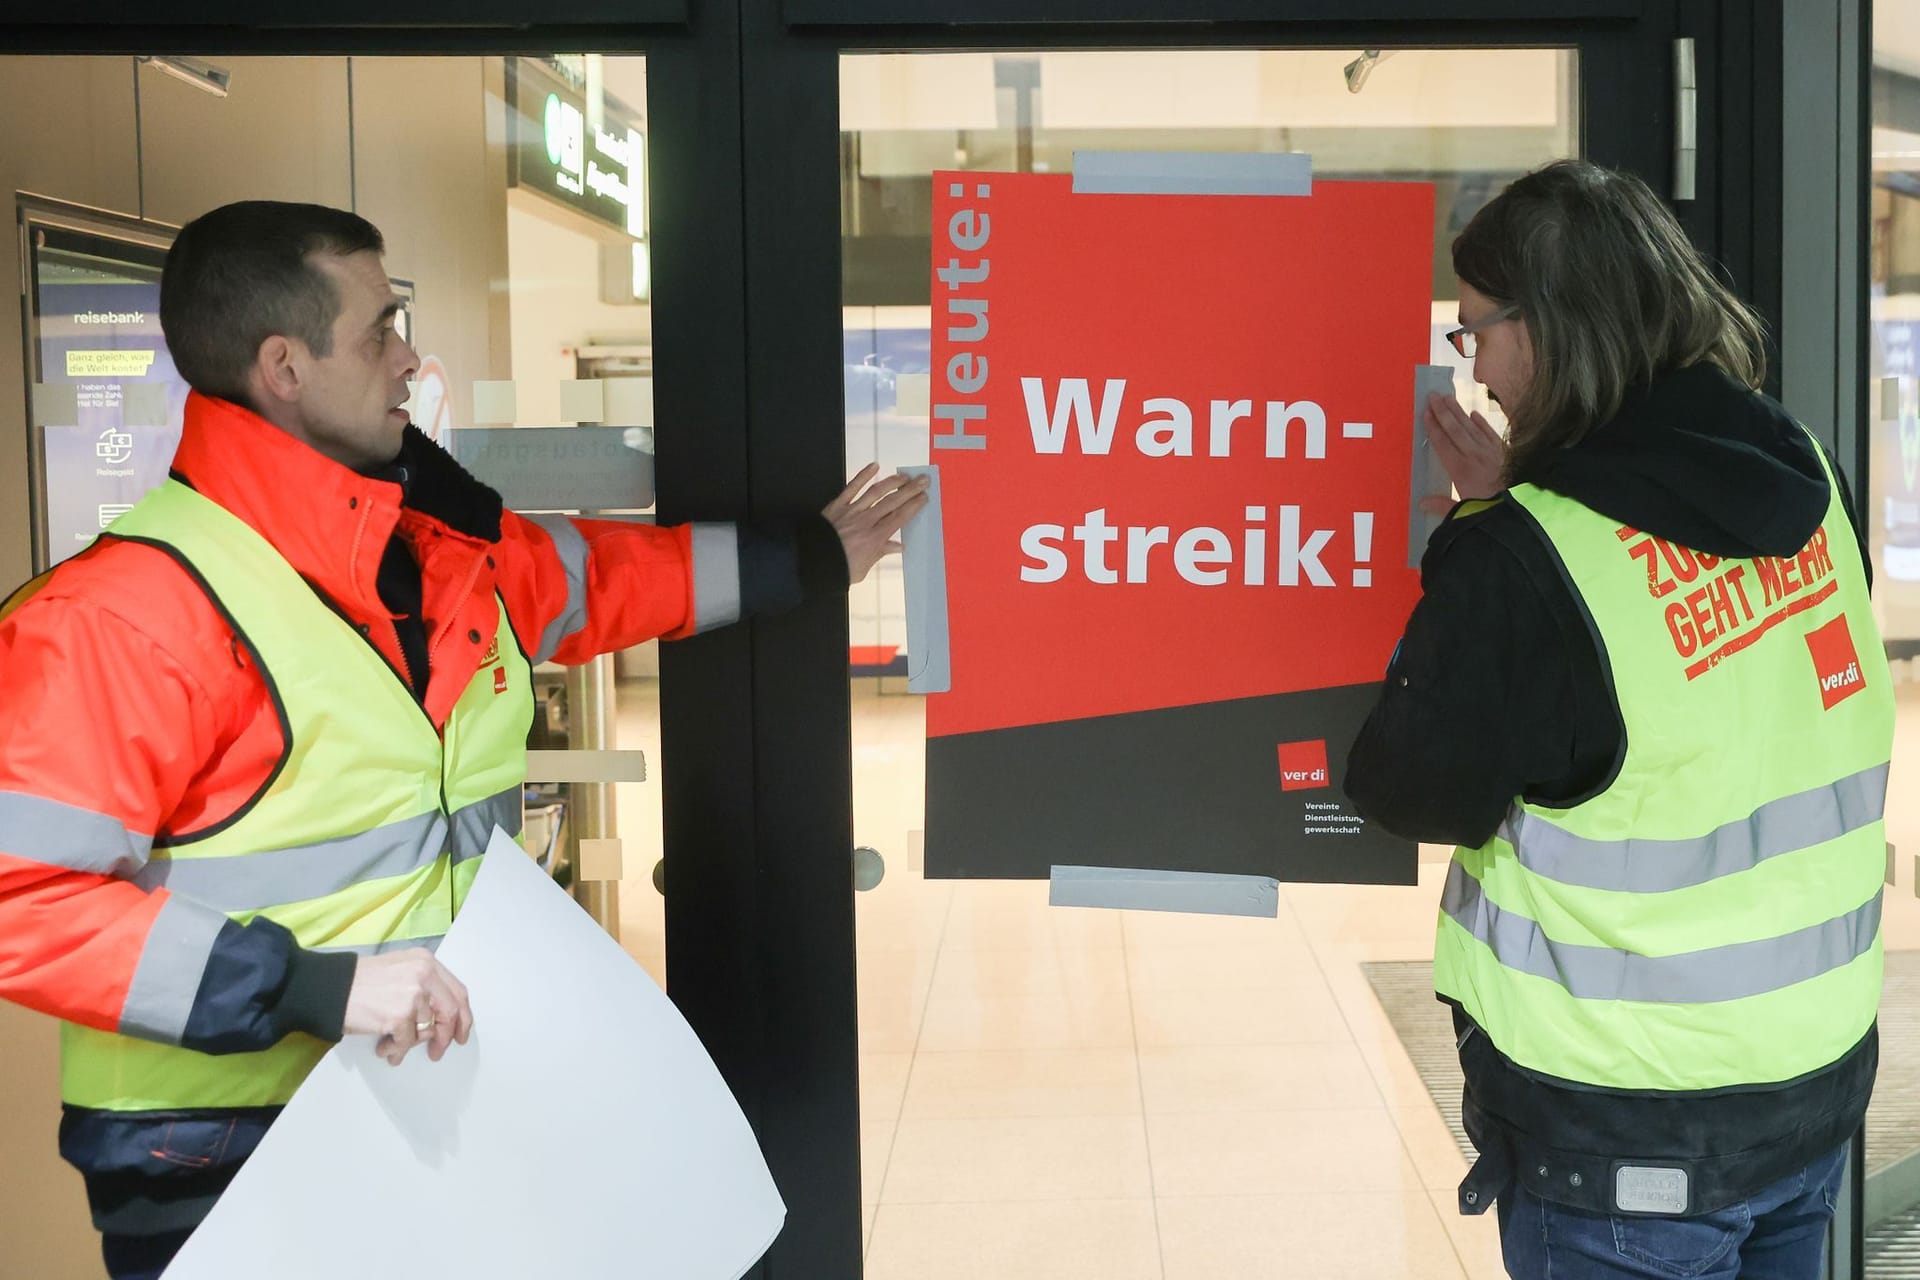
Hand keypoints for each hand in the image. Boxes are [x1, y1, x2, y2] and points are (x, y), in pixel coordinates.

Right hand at [342, 948, 472, 1066]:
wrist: (330, 988)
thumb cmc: (359, 982)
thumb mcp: (400, 970)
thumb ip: (424, 987)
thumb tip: (441, 1018)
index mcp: (426, 962)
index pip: (457, 992)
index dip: (463, 1016)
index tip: (461, 1033)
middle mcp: (424, 975)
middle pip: (450, 1013)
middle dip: (445, 1037)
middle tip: (436, 1051)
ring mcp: (413, 996)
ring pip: (426, 1031)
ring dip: (408, 1044)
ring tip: (392, 1044)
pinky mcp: (399, 1016)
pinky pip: (407, 1042)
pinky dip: (396, 1049)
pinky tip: (384, 1047)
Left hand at [824, 463, 930, 584]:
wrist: (811, 561)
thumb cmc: (838, 568)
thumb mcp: (863, 568)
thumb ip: (880, 553)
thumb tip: (898, 546)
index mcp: (875, 538)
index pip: (899, 518)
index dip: (913, 506)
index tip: (924, 497)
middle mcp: (866, 521)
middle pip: (892, 502)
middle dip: (910, 490)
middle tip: (923, 480)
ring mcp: (852, 510)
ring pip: (876, 492)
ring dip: (892, 482)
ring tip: (905, 475)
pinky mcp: (838, 504)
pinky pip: (852, 487)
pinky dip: (863, 475)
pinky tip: (874, 466)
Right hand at [1419, 391, 1506, 515]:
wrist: (1525, 505)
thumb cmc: (1492, 509)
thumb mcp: (1466, 512)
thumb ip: (1443, 506)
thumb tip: (1421, 502)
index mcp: (1461, 470)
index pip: (1443, 444)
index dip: (1433, 428)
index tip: (1426, 413)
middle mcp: (1474, 456)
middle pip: (1455, 430)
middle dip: (1443, 412)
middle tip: (1433, 395)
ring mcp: (1490, 451)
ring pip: (1471, 427)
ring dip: (1458, 412)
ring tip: (1448, 398)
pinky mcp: (1505, 452)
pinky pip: (1490, 433)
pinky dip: (1482, 423)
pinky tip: (1475, 414)